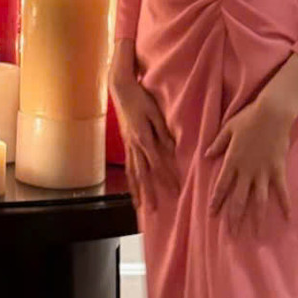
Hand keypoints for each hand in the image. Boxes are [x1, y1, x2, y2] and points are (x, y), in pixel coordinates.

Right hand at [110, 68, 179, 210]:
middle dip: (148, 192)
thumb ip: (163, 132)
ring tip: (139, 205)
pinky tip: (133, 186)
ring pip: (132, 172)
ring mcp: (128, 145)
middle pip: (142, 173)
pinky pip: (128, 165)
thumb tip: (173, 149)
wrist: (120, 88)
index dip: (167, 178)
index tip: (177, 190)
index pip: (157, 163)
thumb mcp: (156, 112)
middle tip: (153, 209)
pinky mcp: (125, 142)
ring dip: (136, 190)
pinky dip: (131, 179)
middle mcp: (134, 145)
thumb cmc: (141, 97)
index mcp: (143, 138)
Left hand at [207, 94, 292, 230]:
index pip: (221, 186)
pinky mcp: (278, 170)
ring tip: (257, 235)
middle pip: (238, 199)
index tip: (212, 214)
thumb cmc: (248, 118)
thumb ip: (217, 144)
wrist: (272, 114)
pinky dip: (285, 204)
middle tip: (232, 235)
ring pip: (259, 201)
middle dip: (234, 218)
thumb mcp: (228, 129)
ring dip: (257, 218)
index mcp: (232, 161)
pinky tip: (288, 217)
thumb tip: (206, 155)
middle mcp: (246, 171)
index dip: (216, 201)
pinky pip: (281, 191)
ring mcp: (263, 172)